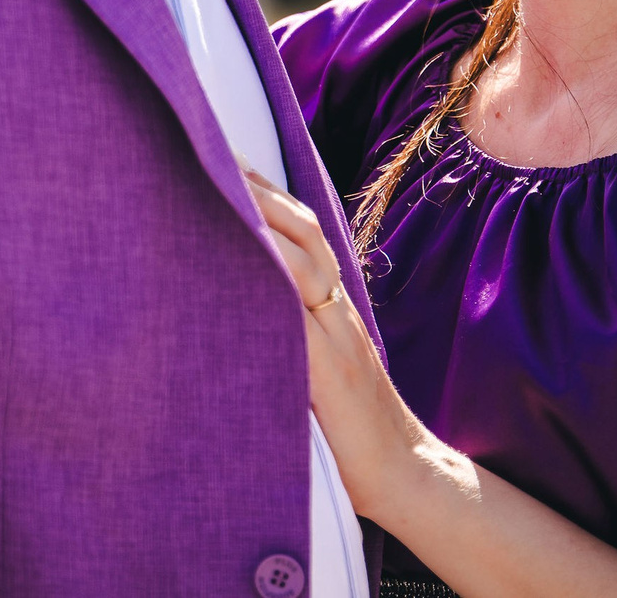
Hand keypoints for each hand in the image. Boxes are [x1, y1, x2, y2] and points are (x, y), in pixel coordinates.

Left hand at [244, 167, 439, 521]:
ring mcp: (336, 334)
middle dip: (261, 185)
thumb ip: (289, 335)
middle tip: (215, 146)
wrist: (401, 469)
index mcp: (330, 307)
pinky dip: (276, 273)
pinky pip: (299, 309)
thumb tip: (239, 307)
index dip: (267, 193)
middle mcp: (335, 309)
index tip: (228, 157)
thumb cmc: (350, 428)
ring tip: (223, 180)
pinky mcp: (329, 366)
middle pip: (304, 229)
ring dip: (264, 215)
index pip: (301, 233)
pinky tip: (249, 248)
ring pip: (304, 257)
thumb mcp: (315, 370)